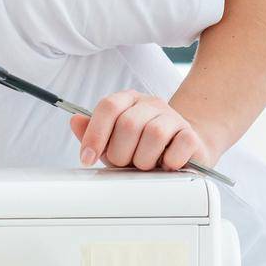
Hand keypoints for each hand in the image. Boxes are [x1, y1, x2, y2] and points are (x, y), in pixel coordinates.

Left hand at [70, 90, 218, 171]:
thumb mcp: (110, 143)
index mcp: (127, 100)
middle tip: (124, 163)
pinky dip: (168, 162)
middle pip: (128, 123)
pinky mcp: (191, 134)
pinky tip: (165, 164)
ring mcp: (174, 117)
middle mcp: (151, 104)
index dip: (94, 134)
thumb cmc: (139, 148)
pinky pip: (179, 146)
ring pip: (154, 134)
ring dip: (144, 159)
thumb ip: (91, 133)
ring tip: (144, 165)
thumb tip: (74, 120)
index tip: (87, 159)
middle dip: (120, 152)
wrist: (180, 152)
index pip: (108, 107)